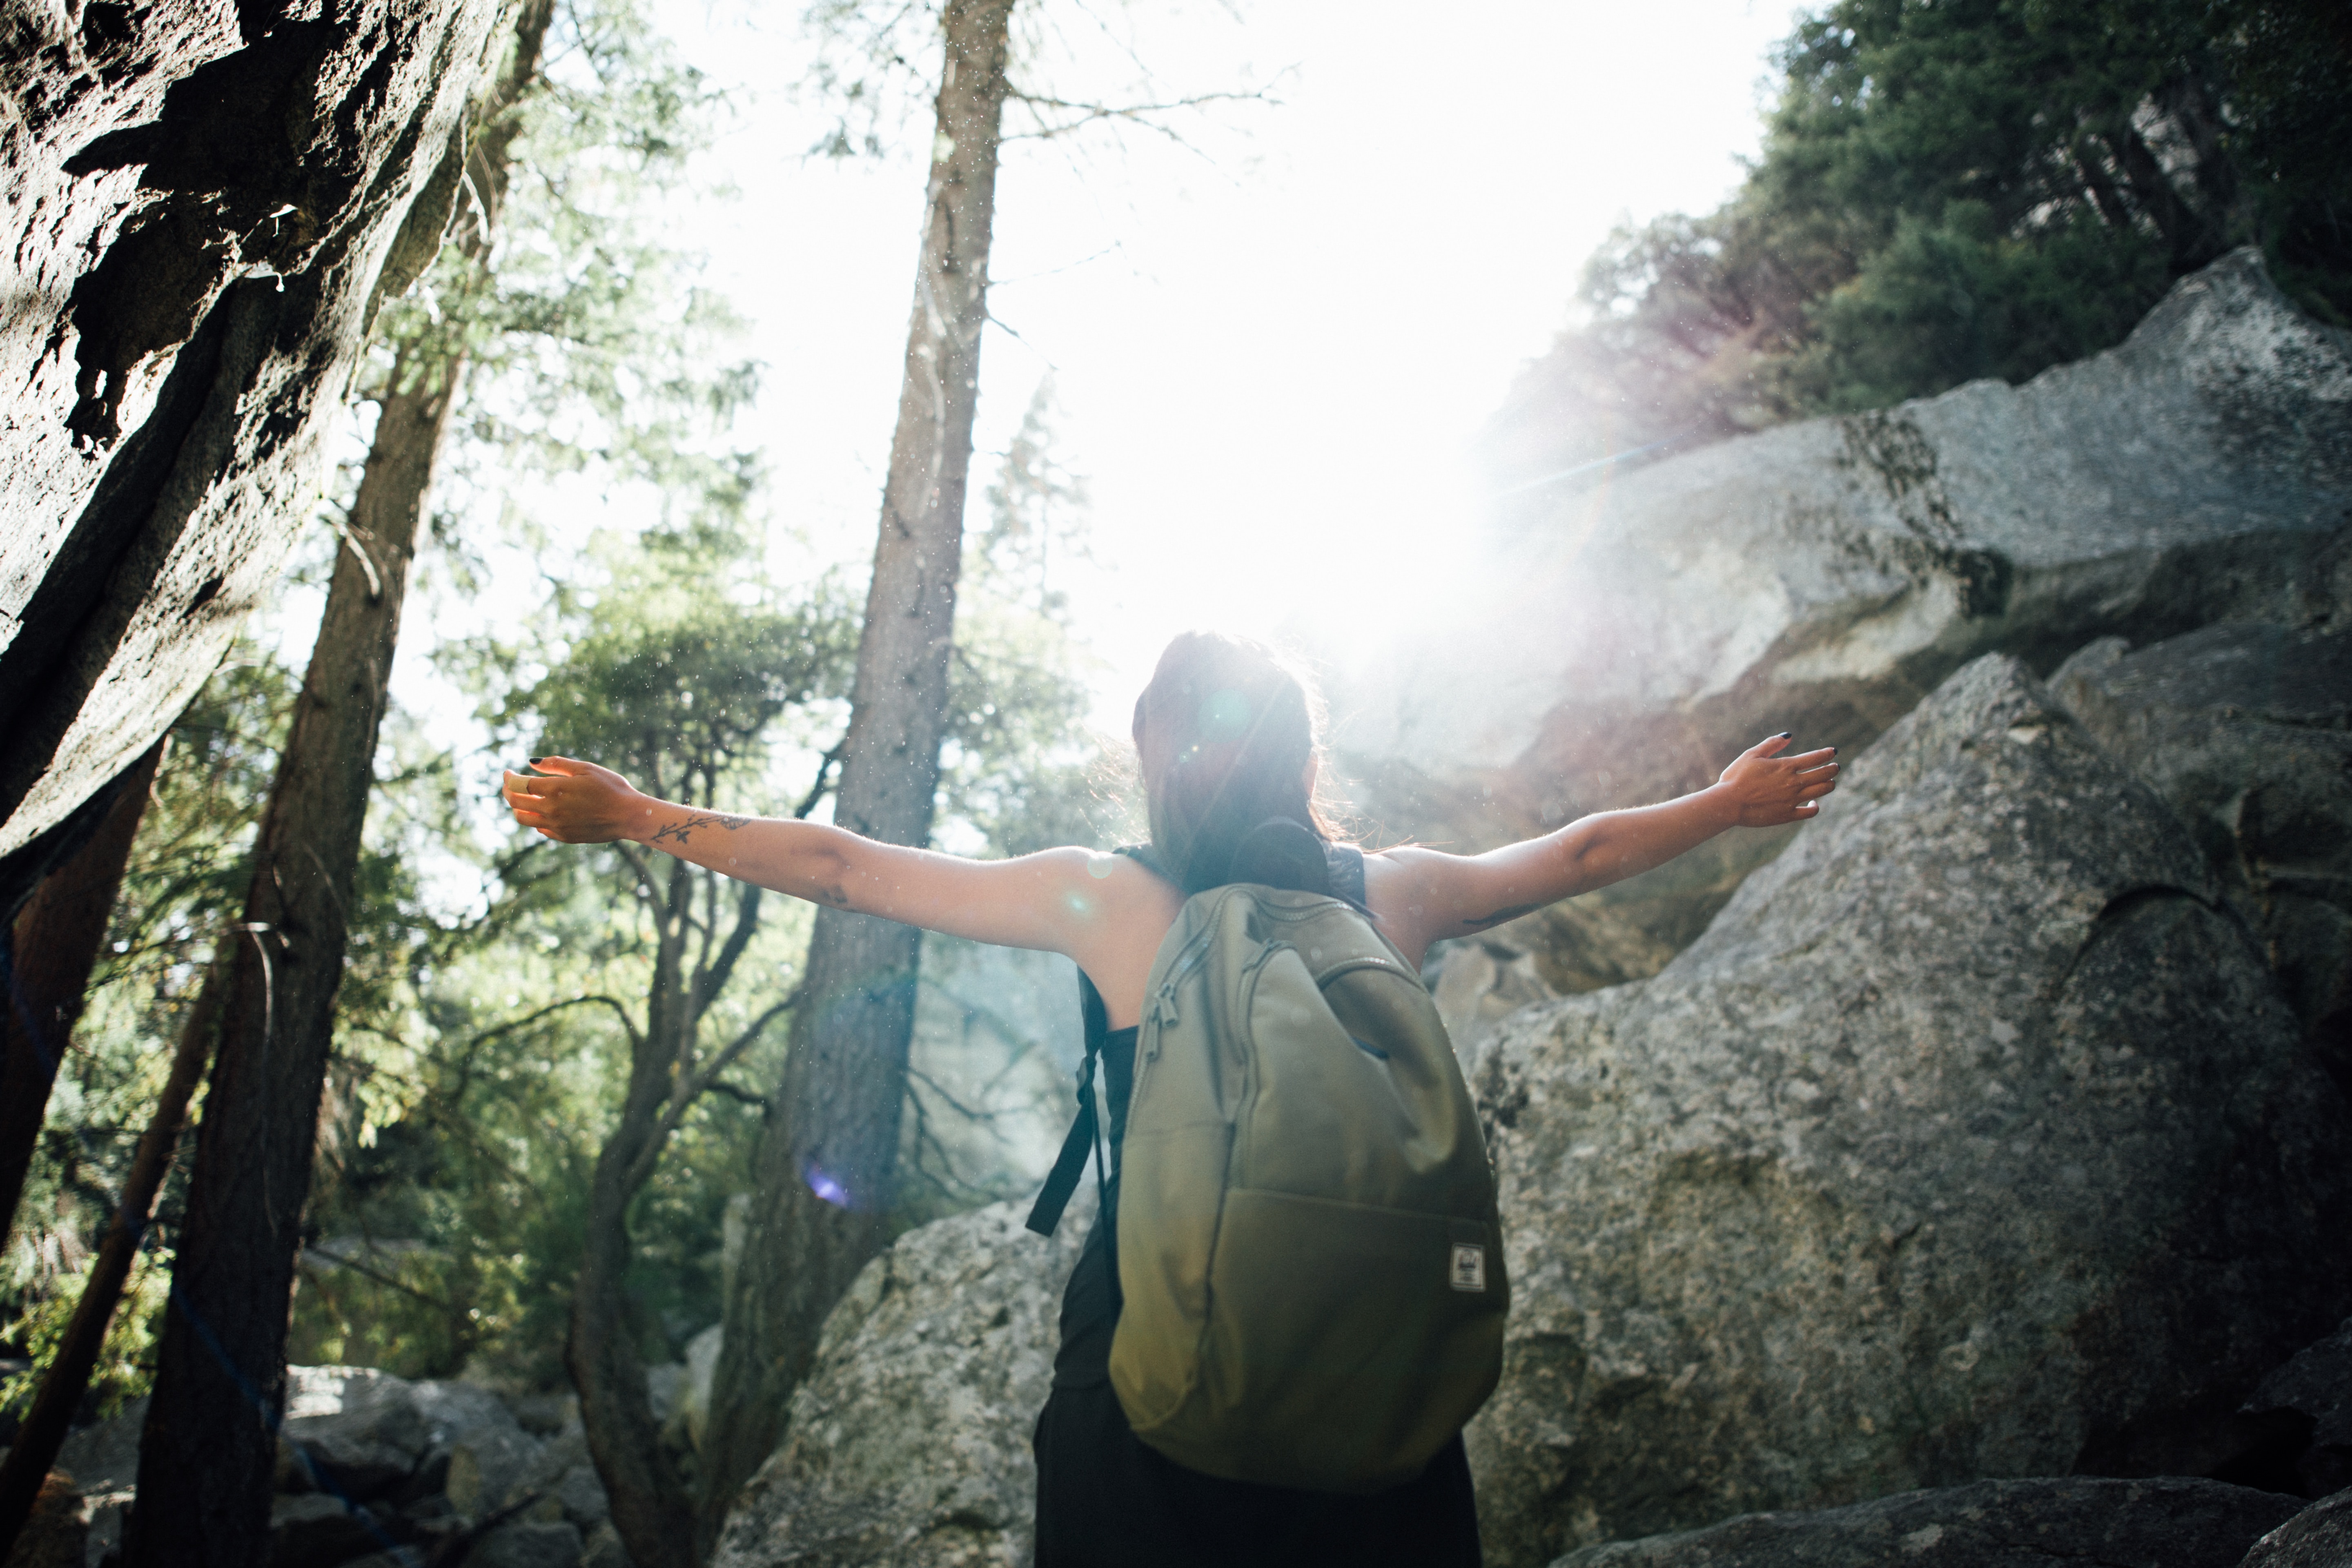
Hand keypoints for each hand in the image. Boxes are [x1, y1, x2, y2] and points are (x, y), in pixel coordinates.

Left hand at [502, 756, 650, 843]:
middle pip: (515, 802)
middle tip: (508, 784)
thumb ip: (556, 764)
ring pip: (523, 819)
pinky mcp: (563, 837)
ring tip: (521, 799)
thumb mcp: (585, 768)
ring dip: (517, 808)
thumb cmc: (610, 788)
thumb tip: (531, 762)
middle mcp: (551, 809)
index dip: (509, 777)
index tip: (507, 772)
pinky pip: (540, 829)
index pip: (518, 784)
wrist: (628, 816)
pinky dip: (534, 819)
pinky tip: (542, 811)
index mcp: (555, 789)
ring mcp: (556, 826)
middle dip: (507, 791)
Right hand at [1717, 734, 1839, 825]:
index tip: (1833, 752)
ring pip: (1821, 791)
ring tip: (1830, 782)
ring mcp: (1792, 800)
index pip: (1816, 757)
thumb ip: (1772, 744)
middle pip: (1824, 774)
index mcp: (1786, 766)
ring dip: (1829, 784)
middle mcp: (1793, 782)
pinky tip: (1814, 803)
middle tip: (1835, 767)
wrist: (1728, 803)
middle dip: (1833, 769)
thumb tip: (1789, 735)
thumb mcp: (1751, 754)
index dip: (1827, 754)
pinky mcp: (1787, 815)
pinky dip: (1815, 807)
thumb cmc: (1736, 777)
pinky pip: (1809, 812)